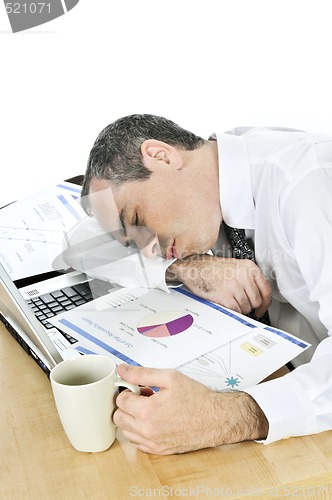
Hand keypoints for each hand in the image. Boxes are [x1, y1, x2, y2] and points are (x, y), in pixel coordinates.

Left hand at [114, 364, 267, 454]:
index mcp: (147, 411)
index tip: (139, 388)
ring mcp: (152, 443)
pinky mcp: (159, 451)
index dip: (129, 390)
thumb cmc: (196, 398)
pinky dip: (139, 432)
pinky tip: (153, 421)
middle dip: (128, 405)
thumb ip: (142, 373)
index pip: (120, 400)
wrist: (216, 419)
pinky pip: (137, 443)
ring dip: (132, 419)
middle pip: (119, 417)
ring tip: (150, 409)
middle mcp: (147, 430)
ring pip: (126, 432)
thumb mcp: (169, 377)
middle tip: (143, 397)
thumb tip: (123, 370)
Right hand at [166, 255, 271, 316]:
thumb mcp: (236, 267)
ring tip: (230, 300)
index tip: (262, 308)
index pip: (266, 290)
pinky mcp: (225, 295)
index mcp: (249, 267)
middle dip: (250, 306)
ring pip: (246, 307)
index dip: (266, 303)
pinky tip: (226, 303)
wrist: (195, 268)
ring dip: (239, 308)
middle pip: (257, 301)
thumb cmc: (212, 268)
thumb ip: (250, 279)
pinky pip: (236, 310)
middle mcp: (244, 276)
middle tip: (242, 303)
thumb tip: (260, 296)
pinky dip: (232, 310)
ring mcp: (234, 286)